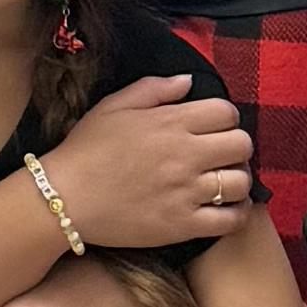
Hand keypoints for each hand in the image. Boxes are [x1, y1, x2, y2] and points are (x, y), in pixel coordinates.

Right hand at [43, 75, 252, 249]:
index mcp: (170, 122)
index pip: (226, 112)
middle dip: (236, 146)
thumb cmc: (86, 149)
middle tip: (221, 155)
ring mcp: (186, 192)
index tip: (213, 127)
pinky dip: (236, 214)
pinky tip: (225, 208)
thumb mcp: (113, 106)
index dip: (226, 117)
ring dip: (237, 180)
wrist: (65, 197)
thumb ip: (153, 88)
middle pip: (241, 145)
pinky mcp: (183, 225)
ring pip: (241, 183)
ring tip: (223, 182)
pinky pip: (230, 221)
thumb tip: (188, 81)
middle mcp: (184, 155)